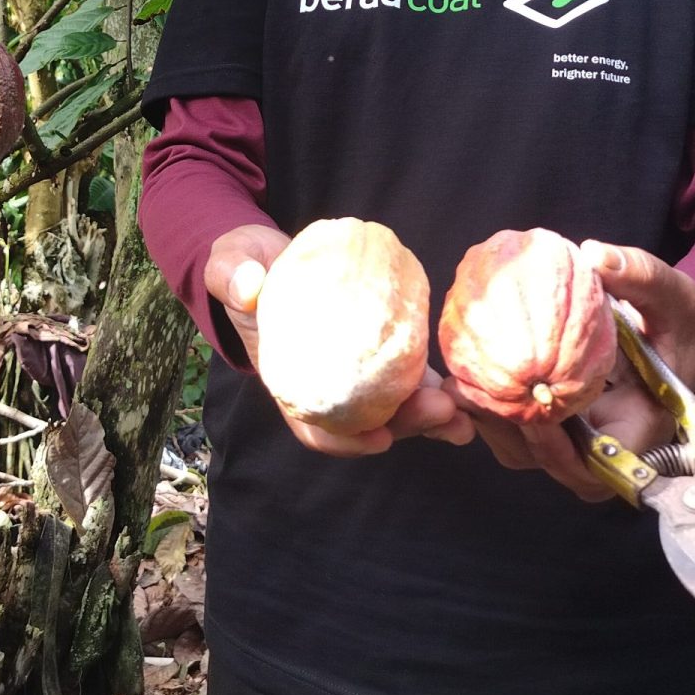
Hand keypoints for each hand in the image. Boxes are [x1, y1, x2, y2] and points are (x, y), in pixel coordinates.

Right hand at [206, 226, 475, 458]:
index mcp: (291, 381)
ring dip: (430, 413)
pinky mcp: (378, 343)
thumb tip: (249, 285)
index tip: (379, 437)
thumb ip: (233, 273)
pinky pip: (407, 369)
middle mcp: (327, 385)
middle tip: (442, 410)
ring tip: (464, 413)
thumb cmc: (243, 267)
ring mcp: (356, 369)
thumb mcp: (230, 264)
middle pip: (369, 421)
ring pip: (395, 404)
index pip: (316, 427)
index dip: (347, 441)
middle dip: (408, 423)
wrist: (263, 253)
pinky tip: (461, 382)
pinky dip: (433, 381)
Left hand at [449, 241, 694, 500]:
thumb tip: (595, 254)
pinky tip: (467, 377)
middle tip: (475, 395)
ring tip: (462, 387)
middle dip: (513, 436)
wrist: (675, 337)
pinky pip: (520, 433)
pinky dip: (493, 413)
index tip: (532, 420)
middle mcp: (609, 444)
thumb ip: (640, 275)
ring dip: (495, 426)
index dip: (563, 455)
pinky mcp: (558, 426)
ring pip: (529, 454)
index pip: (601, 466)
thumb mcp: (669, 294)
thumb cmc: (676, 322)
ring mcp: (580, 440)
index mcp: (642, 427)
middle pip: (555, 465)